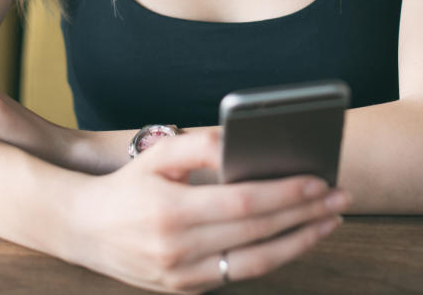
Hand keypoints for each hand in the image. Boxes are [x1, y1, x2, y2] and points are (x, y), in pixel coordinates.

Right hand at [67, 129, 347, 292]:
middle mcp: (177, 250)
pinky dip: (272, 255)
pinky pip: (239, 274)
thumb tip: (243, 142)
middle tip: (339, 198)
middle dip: (305, 215)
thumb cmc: (126, 186)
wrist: (83, 230)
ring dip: (299, 242)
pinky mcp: (185, 290)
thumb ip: (200, 144)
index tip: (319, 181)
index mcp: (170, 211)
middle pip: (257, 233)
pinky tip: (295, 237)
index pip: (243, 203)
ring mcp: (182, 276)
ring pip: (255, 263)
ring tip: (329, 222)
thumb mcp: (157, 156)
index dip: (286, 194)